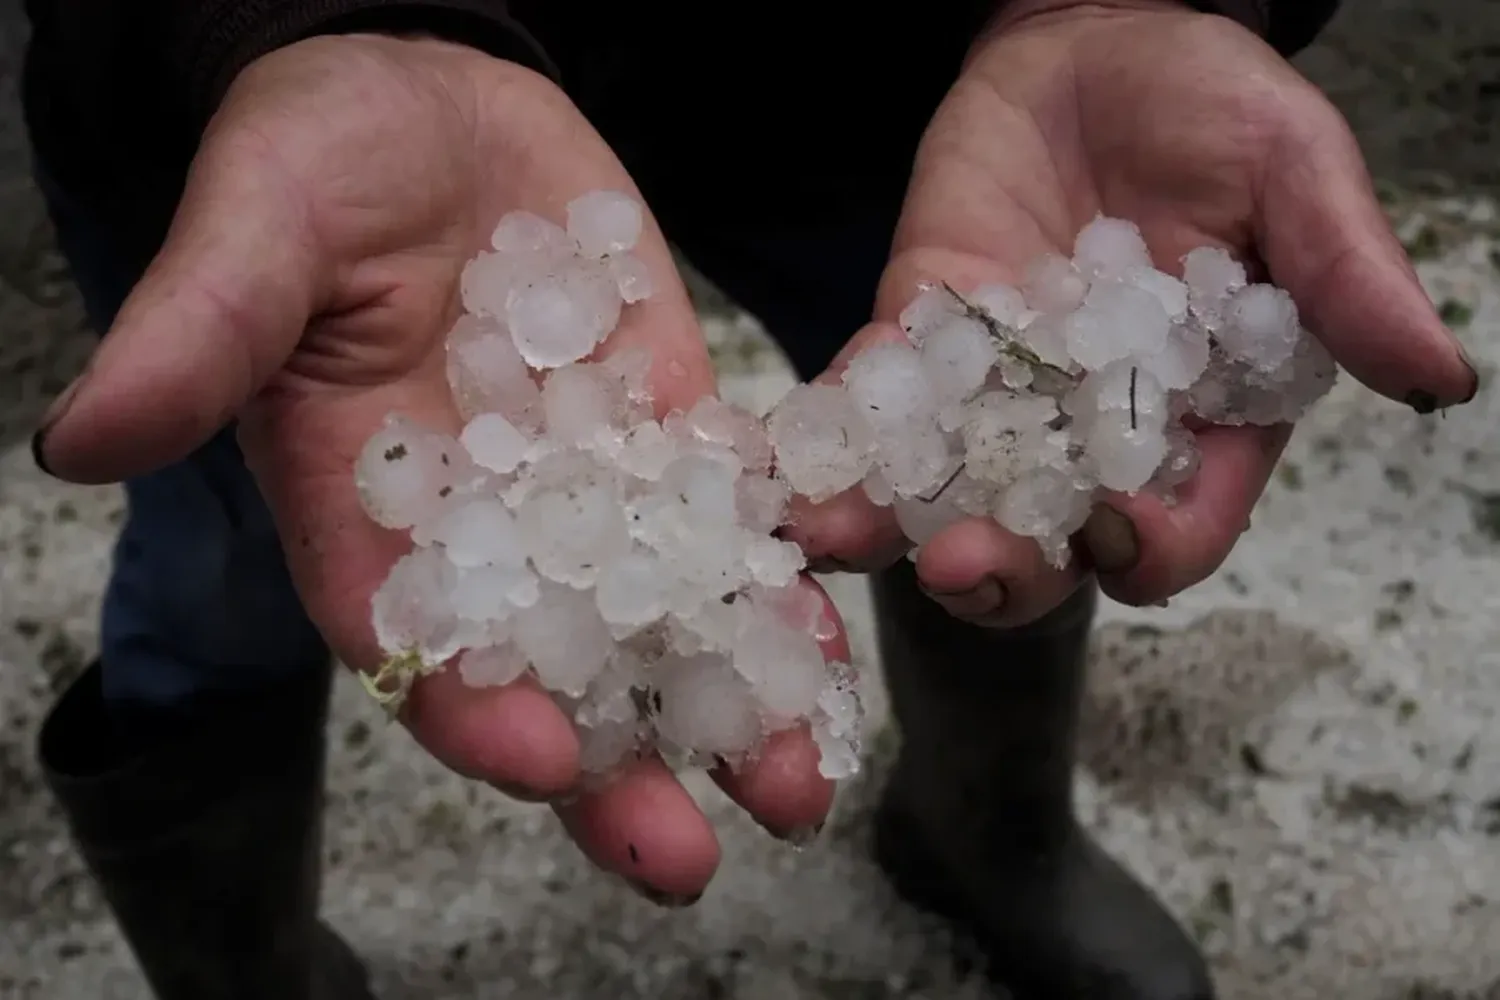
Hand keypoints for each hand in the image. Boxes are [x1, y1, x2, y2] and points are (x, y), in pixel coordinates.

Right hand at [34, 35, 835, 899]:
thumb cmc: (315, 159)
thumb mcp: (252, 233)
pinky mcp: (665, 424)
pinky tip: (834, 632)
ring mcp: (587, 482)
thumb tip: (79, 437)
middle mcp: (487, 525)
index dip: (470, 709)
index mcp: (367, 511)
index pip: (411, 639)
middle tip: (696, 852)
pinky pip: (728, 513)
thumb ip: (199, 335)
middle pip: (553, 670)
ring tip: (802, 773)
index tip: (540, 764)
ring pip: (660, 614)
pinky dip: (779, 574)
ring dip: (730, 698)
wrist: (427, 101)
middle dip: (621, 766)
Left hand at [787, 0, 1476, 624]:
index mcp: (1200, 416)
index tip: (1115, 534)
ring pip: (948, 497)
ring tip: (840, 544)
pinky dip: (834, 439)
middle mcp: (1093, 430)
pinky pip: (873, 405)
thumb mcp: (1293, 173)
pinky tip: (794, 474)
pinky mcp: (921, 336)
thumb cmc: (1209, 101)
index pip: (1178, 524)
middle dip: (1004, 571)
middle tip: (956, 567)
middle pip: (1049, 544)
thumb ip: (1344, 276)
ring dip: (892, 532)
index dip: (1151, 549)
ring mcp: (997, 392)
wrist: (1094, 33)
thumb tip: (1440, 378)